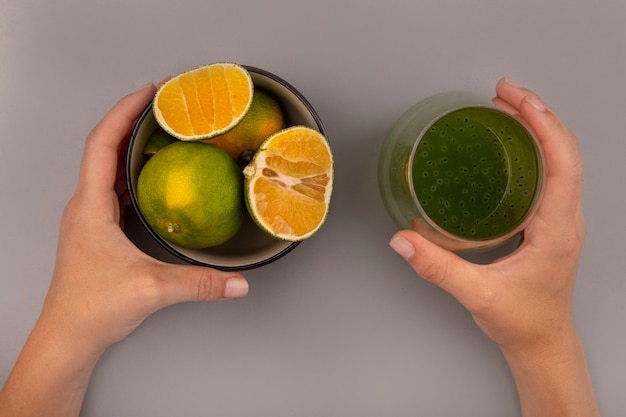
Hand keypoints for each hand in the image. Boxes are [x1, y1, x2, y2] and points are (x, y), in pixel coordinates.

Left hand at [0, 83, 248, 416]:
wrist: (69, 337)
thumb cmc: (92, 308)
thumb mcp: (151, 290)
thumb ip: (199, 283)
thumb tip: (238, 281)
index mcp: (91, 207)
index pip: (102, 144)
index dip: (124, 112)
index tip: (149, 92)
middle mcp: (87, 206)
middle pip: (105, 147)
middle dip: (132, 120)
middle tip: (163, 104)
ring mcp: (91, 218)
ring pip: (108, 167)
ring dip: (132, 145)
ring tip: (161, 131)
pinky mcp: (100, 231)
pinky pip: (116, 189)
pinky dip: (134, 171)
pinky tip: (156, 176)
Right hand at [389, 78, 598, 415]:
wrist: (542, 342)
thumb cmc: (523, 321)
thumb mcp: (478, 295)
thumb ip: (437, 267)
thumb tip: (402, 240)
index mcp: (557, 228)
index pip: (563, 161)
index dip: (541, 124)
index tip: (515, 99)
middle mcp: (565, 218)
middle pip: (564, 151)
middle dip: (537, 114)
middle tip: (503, 93)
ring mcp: (560, 219)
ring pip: (560, 160)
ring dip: (538, 128)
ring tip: (508, 108)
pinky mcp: (550, 223)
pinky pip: (551, 174)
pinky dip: (535, 149)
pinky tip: (512, 146)